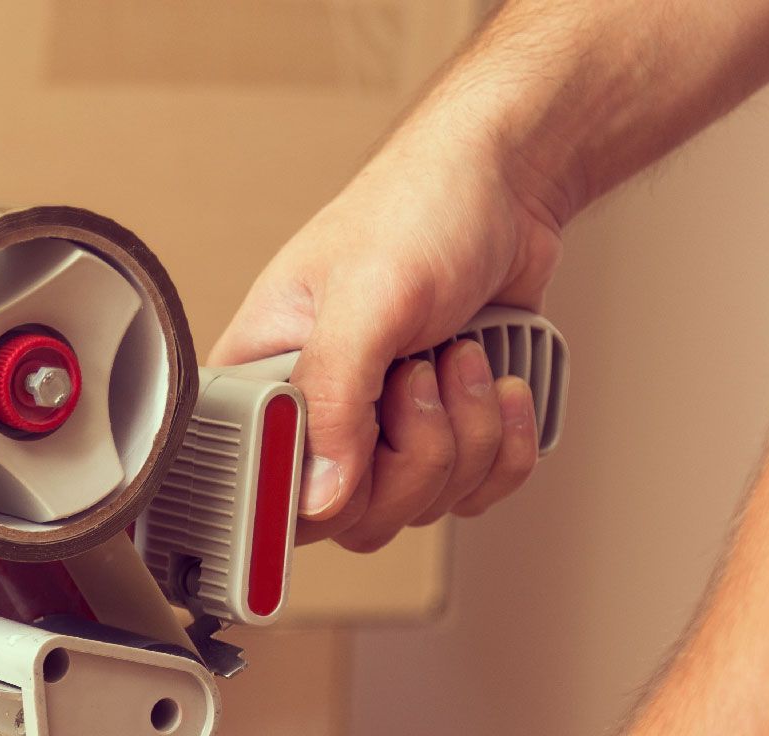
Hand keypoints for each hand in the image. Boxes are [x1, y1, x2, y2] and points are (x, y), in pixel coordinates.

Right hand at [209, 126, 567, 551]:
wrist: (508, 184)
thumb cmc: (418, 209)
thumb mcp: (366, 298)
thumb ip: (332, 397)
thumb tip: (318, 496)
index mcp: (259, 379)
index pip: (262, 487)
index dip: (318, 486)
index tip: (366, 442)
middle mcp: (312, 417)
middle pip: (352, 517)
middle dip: (416, 451)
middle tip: (420, 372)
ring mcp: (380, 434)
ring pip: (419, 508)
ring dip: (468, 434)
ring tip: (460, 355)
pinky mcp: (441, 437)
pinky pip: (473, 495)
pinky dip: (504, 444)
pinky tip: (499, 381)